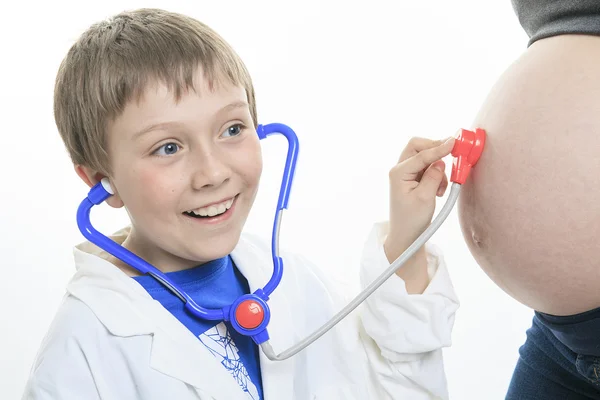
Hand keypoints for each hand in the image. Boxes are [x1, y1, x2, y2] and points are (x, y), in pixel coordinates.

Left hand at [384, 136, 454, 291]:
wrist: (406, 234)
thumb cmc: (412, 219)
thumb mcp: (425, 198)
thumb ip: (433, 176)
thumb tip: (441, 161)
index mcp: (399, 173)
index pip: (421, 154)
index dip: (439, 147)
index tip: (455, 142)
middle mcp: (400, 169)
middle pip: (418, 146)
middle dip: (435, 148)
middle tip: (452, 154)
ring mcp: (406, 172)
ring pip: (425, 156)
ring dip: (437, 166)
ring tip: (440, 188)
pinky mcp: (414, 178)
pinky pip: (428, 167)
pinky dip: (437, 174)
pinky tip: (438, 190)